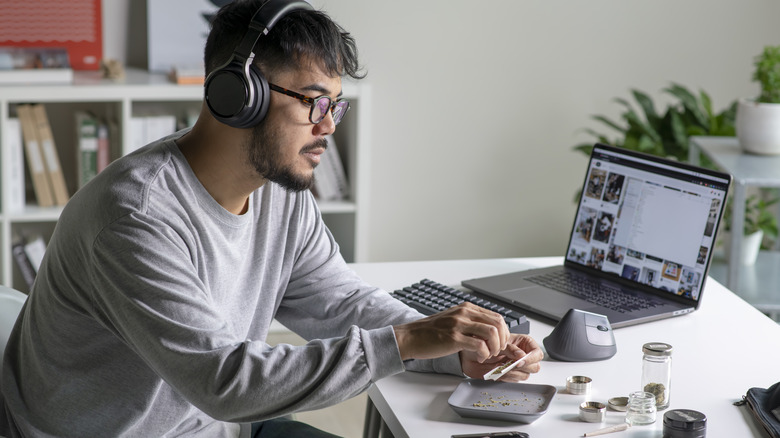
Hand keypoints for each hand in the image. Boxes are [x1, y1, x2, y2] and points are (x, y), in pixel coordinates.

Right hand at [393, 302, 509, 361]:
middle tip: (496, 351)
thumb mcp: (453, 319)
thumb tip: (488, 332)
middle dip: (502, 340)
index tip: (499, 343)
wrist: (410, 336)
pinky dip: (484, 354)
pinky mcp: (453, 338)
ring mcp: (458, 325)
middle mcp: (464, 313)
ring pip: (491, 333)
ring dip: (495, 347)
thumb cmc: (430, 331)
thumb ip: (470, 322)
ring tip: (488, 355)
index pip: (496, 316)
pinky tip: (478, 358)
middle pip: (498, 323)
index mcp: (466, 308)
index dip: (503, 332)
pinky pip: (479, 345)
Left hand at [460, 334, 542, 380]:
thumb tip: (521, 355)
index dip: (531, 358)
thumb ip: (510, 349)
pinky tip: (497, 371)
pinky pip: (514, 380)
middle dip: (522, 367)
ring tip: (499, 366)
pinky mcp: (509, 376)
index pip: (537, 353)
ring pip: (525, 375)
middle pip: (535, 366)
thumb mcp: (497, 341)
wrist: (470, 352)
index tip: (520, 361)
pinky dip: (505, 377)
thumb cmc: (483, 342)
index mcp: (524, 343)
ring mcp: (516, 367)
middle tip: (510, 364)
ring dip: (512, 372)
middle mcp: (522, 356)